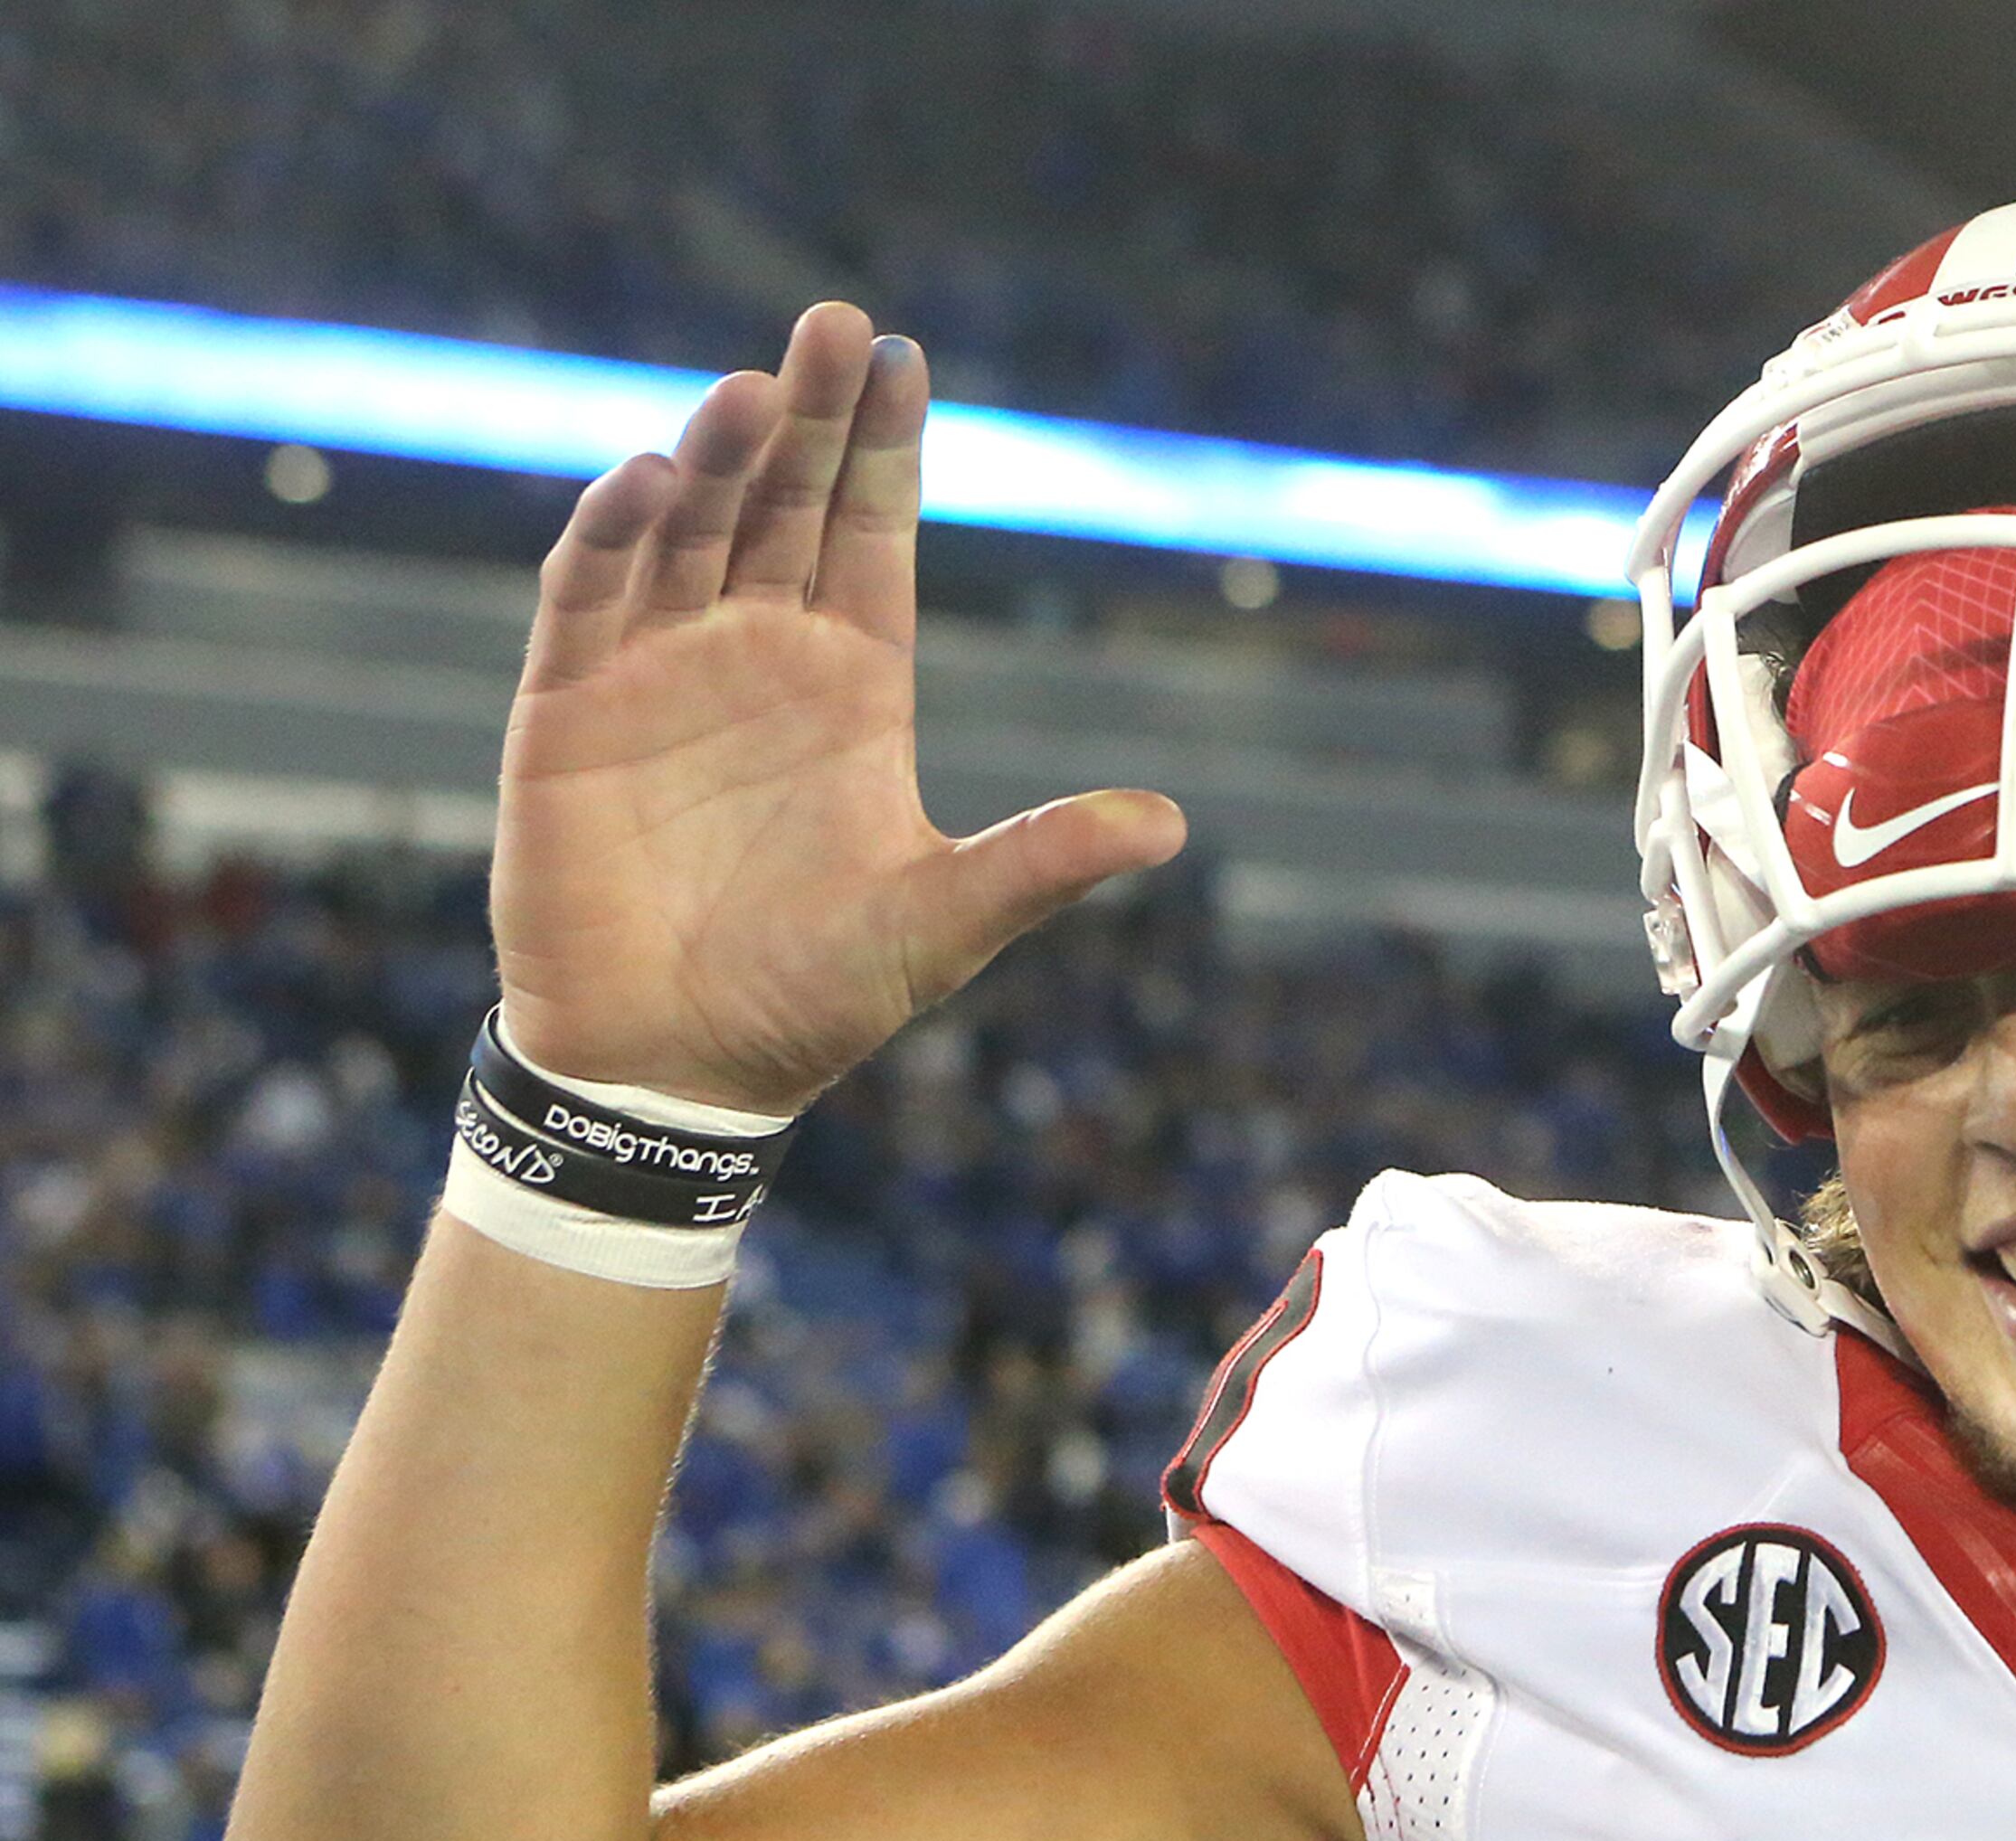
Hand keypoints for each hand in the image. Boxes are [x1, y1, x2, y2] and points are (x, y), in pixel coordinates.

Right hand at [493, 304, 1184, 1112]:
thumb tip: (1169, 824)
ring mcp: (659, 672)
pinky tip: (645, 479)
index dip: (885, 448)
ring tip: (751, 390)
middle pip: (783, 502)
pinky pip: (589, 600)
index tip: (903, 355)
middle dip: (808, 414)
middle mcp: (758, 654)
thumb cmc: (818, 995)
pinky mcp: (570, 711)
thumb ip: (1042, 861)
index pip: (870, 533)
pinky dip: (612, 538)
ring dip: (714, 457)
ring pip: (688, 530)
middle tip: (833, 321)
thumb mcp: (947, 922)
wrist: (682, 1069)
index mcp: (853, 682)